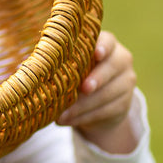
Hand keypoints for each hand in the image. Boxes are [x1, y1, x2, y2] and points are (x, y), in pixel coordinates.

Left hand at [56, 31, 138, 153]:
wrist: (97, 101)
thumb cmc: (76, 75)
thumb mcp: (72, 65)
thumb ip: (62, 62)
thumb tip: (35, 68)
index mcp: (107, 44)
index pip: (108, 41)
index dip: (103, 47)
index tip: (96, 54)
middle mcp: (121, 59)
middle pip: (112, 68)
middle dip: (96, 79)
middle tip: (82, 89)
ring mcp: (126, 81)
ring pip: (108, 93)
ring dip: (84, 106)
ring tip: (62, 114)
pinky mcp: (126, 103)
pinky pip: (107, 111)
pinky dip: (86, 117)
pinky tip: (69, 121)